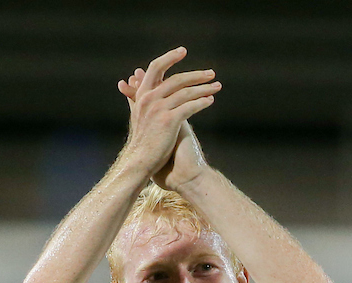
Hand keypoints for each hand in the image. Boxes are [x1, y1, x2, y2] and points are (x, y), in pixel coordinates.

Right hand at [115, 47, 220, 186]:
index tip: (183, 51)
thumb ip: (137, 97)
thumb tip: (134, 81)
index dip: (169, 57)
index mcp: (142, 95)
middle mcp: (149, 98)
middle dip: (195, 74)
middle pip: (176, 78)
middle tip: (211, 73)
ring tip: (217, 86)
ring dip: (204, 88)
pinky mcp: (169, 121)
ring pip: (185, 92)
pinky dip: (202, 102)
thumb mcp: (138, 115)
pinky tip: (211, 101)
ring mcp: (158, 109)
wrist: (140, 162)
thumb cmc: (143, 141)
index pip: (155, 68)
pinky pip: (190, 106)